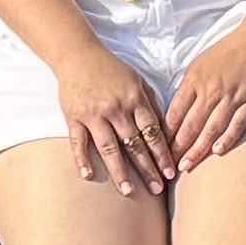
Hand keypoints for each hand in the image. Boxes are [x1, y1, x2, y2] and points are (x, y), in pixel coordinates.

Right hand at [52, 40, 174, 193]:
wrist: (78, 54)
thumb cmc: (111, 68)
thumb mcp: (137, 80)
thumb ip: (151, 103)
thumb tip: (166, 129)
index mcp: (134, 100)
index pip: (152, 132)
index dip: (162, 154)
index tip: (171, 173)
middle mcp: (116, 109)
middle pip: (134, 144)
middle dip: (147, 169)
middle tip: (157, 189)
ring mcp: (94, 114)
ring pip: (109, 147)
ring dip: (119, 171)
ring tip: (128, 191)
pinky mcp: (74, 117)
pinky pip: (78, 141)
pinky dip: (81, 159)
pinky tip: (88, 176)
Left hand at [161, 22, 245, 169]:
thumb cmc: (225, 53)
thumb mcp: (198, 65)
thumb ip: (187, 88)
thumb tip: (174, 113)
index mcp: (194, 80)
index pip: (176, 112)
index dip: (166, 133)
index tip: (159, 150)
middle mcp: (211, 90)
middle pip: (191, 124)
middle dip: (178, 147)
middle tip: (169, 166)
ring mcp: (232, 96)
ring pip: (212, 128)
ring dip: (198, 149)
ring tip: (187, 166)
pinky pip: (238, 124)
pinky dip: (228, 138)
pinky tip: (217, 152)